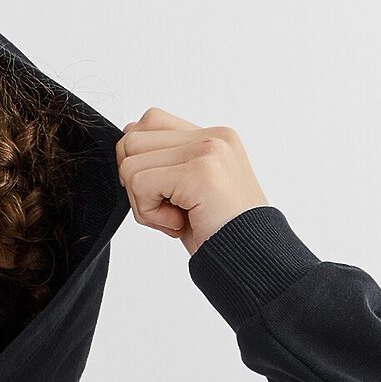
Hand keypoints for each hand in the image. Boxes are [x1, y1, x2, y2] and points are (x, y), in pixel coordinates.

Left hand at [115, 109, 268, 256]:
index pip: (150, 121)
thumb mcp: (187, 192)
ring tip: (176, 218)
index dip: (139, 161)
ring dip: (144, 203)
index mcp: (212, 137)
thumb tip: (126, 134)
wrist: (253, 260)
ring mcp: (208, 150)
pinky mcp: (200, 171)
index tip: (160, 193)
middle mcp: (212, 136)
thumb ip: (164, 162)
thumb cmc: (219, 233)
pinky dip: (150, 214)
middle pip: (133, 140)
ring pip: (130, 164)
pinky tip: (178, 224)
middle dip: (137, 185)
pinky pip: (140, 184)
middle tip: (168, 210)